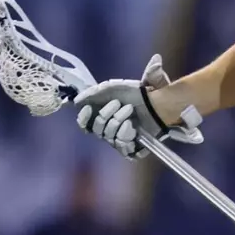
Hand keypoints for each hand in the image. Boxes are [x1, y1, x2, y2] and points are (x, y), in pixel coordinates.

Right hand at [73, 54, 203, 159]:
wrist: (157, 101)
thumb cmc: (135, 93)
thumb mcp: (113, 87)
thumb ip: (94, 92)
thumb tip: (77, 101)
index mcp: (101, 116)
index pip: (84, 124)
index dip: (84, 118)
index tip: (88, 108)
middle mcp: (108, 130)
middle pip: (97, 129)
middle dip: (107, 114)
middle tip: (120, 103)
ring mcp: (120, 139)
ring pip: (109, 137)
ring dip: (119, 121)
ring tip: (130, 111)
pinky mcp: (132, 148)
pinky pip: (123, 147)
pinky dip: (126, 136)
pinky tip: (133, 128)